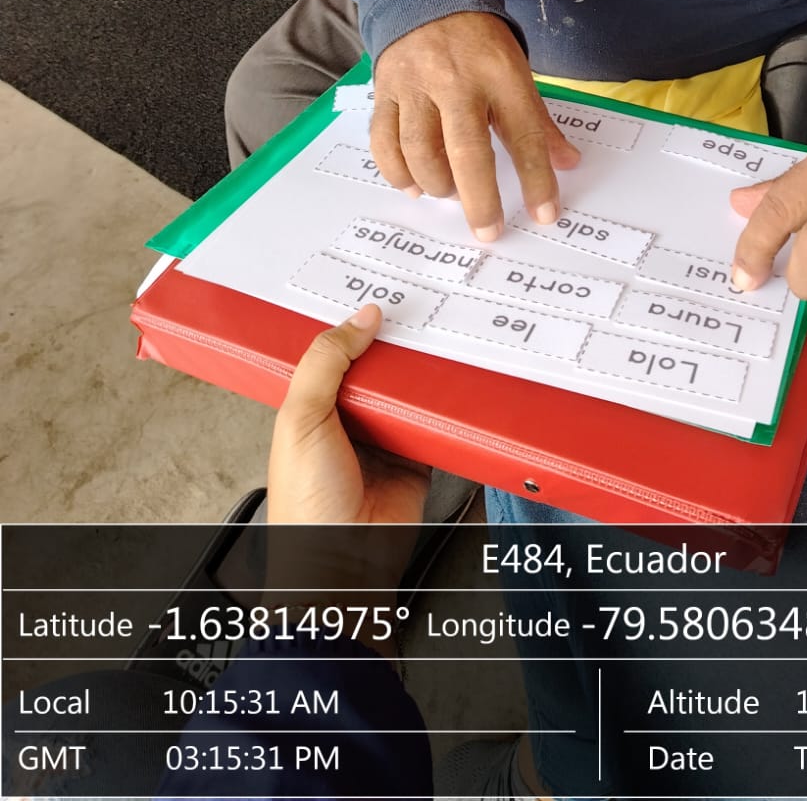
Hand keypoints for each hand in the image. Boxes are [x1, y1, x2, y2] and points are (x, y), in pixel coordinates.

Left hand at [268, 304, 431, 523]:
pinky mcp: (416, 459)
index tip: (374, 297)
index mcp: (311, 409)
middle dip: (393, 345)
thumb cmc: (307, 505)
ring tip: (439, 334)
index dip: (350, 327)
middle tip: (415, 308)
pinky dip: (444, 406)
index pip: (333, 355)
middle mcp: (348, 421)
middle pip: (376, 369)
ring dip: (421, 372)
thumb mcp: (302, 419)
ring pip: (407, 392)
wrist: (342, 563)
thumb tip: (359, 318)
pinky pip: (434, 423)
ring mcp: (383, 439)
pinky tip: (452, 381)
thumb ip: (325, 364)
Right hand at [371, 12, 579, 241]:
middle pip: (467, 149)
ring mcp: (416, 87)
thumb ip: (538, 121)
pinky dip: (398, 172)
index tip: (544, 213)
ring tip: (450, 192)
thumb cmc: (478, 44)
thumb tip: (567, 163)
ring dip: (437, 183)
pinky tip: (415, 184)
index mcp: (500, 75)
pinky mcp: (385, 91)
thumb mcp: (517, 72)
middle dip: (480, 198)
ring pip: (419, 149)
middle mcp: (456, 81)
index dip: (536, 178)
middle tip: (488, 230)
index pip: (524, 133)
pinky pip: (384, 142)